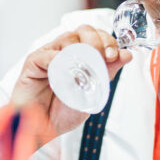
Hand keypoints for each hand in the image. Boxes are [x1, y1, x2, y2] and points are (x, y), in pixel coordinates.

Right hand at [10, 25, 131, 135]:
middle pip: (83, 30)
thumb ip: (107, 72)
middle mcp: (64, 51)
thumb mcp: (92, 92)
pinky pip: (47, 54)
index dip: (107, 41)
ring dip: (81, 51)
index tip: (114, 55)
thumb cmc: (63, 111)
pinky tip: (66, 73)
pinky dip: (59, 61)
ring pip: (67, 38)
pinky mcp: (33, 63)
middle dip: (98, 41)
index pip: (96, 36)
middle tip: (104, 57)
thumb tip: (127, 55)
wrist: (43, 129)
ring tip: (85, 69)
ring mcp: (48, 55)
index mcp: (79, 56)